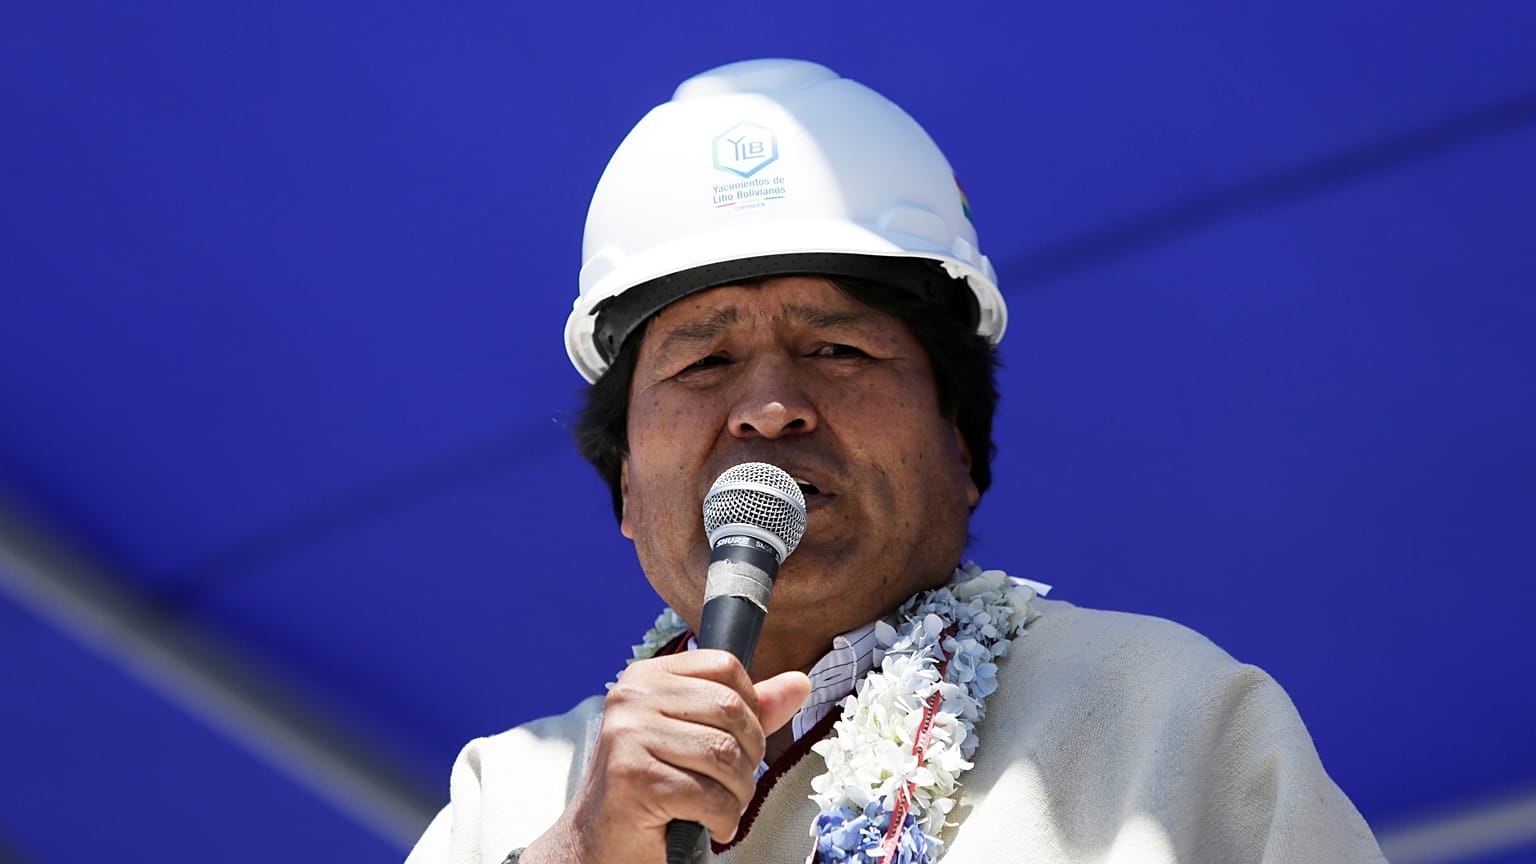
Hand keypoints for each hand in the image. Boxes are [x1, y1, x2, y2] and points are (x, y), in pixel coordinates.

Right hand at [521, 650, 810, 863]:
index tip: (738, 741)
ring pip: (725, 756)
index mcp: (646, 676)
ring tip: (719, 806)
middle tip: (732, 784)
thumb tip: (799, 683)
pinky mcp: (633, 779)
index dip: (750, 708)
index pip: (726, 666)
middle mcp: (632, 697)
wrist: (598, 844)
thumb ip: (747, 711)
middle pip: (731, 711)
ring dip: (737, 794)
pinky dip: (722, 820)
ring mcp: (628, 736)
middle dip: (748, 757)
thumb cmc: (650, 789)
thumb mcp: (698, 738)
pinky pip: (710, 796)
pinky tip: (706, 824)